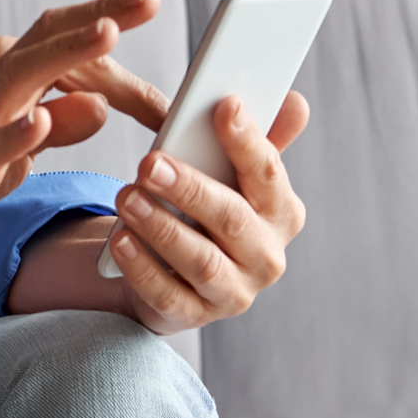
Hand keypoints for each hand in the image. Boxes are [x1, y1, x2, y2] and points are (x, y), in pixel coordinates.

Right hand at [0, 0, 161, 253]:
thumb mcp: (22, 141)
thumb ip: (62, 121)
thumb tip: (103, 105)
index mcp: (10, 69)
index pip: (67, 39)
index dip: (112, 25)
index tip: (151, 1)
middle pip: (51, 37)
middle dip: (101, 14)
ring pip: (25, 75)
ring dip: (67, 52)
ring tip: (108, 34)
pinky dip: (18, 131)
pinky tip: (41, 122)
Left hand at [104, 92, 309, 334]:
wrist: (179, 270)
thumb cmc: (210, 209)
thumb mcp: (232, 173)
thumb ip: (259, 138)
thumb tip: (296, 102)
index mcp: (281, 212)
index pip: (268, 174)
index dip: (248, 140)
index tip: (224, 106)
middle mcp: (266, 256)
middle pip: (231, 219)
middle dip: (189, 188)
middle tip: (150, 163)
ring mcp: (234, 292)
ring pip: (201, 261)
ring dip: (161, 228)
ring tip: (126, 198)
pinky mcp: (195, 316)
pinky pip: (168, 295)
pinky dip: (143, 269)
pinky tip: (120, 242)